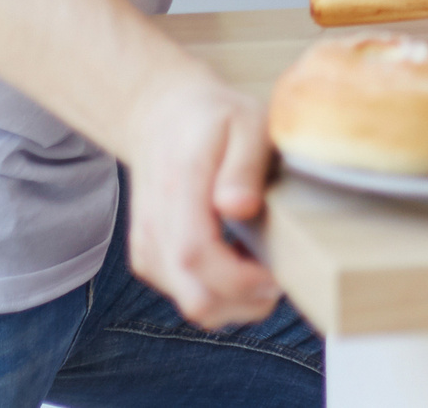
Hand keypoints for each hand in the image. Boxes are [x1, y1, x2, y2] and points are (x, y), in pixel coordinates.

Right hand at [118, 66, 281, 327]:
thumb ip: (244, 164)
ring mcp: (148, 249)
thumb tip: (240, 207)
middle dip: (249, 300)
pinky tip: (238, 259)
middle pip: (198, 299)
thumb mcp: (244, 121)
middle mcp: (155, 228)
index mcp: (179, 189)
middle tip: (279, 267)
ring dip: (238, 299)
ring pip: (196, 307)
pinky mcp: (150, 261)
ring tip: (260, 259)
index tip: (279, 269)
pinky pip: (188, 297)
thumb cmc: (213, 120)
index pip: (196, 255)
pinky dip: (221, 292)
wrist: (161, 120)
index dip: (243, 279)